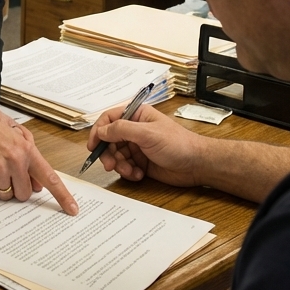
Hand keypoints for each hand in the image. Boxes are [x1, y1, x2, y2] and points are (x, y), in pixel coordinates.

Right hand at [0, 94, 77, 214]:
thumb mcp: (15, 139)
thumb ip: (30, 161)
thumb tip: (38, 185)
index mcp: (27, 150)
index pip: (50, 177)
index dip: (62, 196)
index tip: (72, 209)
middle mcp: (16, 159)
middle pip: (24, 194)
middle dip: (17, 190)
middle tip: (7, 175)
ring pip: (7, 195)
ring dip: (1, 188)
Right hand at [87, 103, 205, 187]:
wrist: (196, 165)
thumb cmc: (178, 144)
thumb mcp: (147, 134)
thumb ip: (122, 130)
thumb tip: (101, 131)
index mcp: (136, 115)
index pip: (109, 119)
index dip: (98, 131)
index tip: (93, 145)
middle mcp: (135, 130)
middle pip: (109, 140)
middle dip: (108, 153)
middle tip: (110, 165)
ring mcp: (137, 146)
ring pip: (116, 155)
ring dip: (120, 165)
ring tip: (130, 171)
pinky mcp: (141, 162)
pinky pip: (125, 167)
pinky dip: (128, 172)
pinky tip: (139, 174)